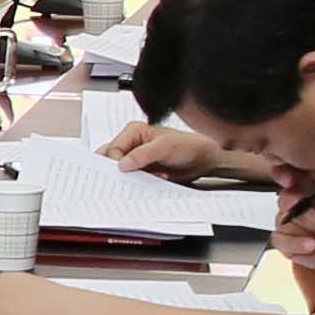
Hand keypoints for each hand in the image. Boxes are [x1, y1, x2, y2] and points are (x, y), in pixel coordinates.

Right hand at [104, 117, 235, 177]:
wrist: (203, 159)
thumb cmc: (187, 146)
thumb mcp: (164, 147)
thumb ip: (143, 154)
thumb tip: (122, 163)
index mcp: (133, 131)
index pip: (112, 149)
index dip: (116, 163)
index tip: (124, 173)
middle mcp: (132, 143)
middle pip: (111, 159)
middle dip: (117, 171)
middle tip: (126, 179)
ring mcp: (136, 158)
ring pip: (120, 171)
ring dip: (129, 178)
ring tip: (145, 179)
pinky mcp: (141, 170)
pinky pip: (131, 179)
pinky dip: (137, 183)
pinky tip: (151, 181)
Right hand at [274, 170, 314, 278]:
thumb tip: (314, 168)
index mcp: (309, 182)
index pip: (287, 173)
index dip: (284, 175)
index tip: (290, 180)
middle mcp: (296, 200)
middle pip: (284, 199)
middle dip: (303, 210)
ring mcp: (291, 221)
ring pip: (281, 221)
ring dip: (305, 227)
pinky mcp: (289, 241)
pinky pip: (280, 240)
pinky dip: (295, 244)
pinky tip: (312, 244)